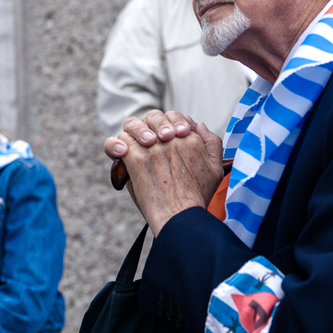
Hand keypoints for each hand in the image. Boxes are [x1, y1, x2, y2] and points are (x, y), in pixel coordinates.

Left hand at [104, 110, 223, 234]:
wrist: (180, 216)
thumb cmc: (197, 197)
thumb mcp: (216, 168)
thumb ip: (211, 143)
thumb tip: (199, 124)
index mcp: (190, 139)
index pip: (175, 117)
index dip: (168, 124)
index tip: (166, 137)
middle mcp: (171, 139)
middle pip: (154, 116)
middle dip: (151, 124)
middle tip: (152, 140)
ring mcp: (152, 147)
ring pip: (134, 126)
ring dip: (133, 134)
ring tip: (136, 146)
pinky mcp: (136, 159)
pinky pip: (120, 142)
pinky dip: (116, 146)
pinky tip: (120, 153)